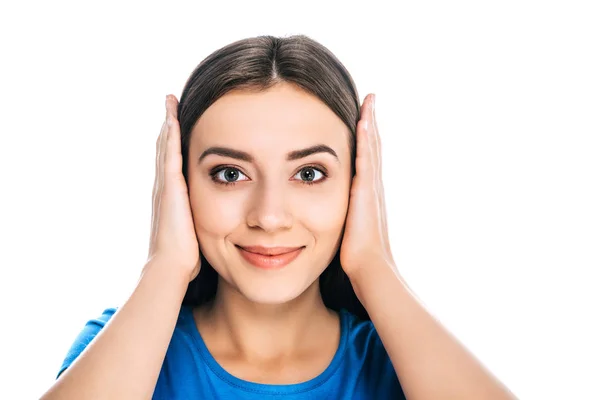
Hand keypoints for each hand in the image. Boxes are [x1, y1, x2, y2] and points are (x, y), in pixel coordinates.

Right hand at [146, 95, 199, 281]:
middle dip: (167, 125)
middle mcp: (164, 187)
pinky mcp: (169, 188)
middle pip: (164, 148)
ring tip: (169, 101)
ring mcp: (164, 186)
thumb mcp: (197, 232)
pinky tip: (171, 118)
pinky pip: (169, 155)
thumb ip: (200, 222)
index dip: (173, 142)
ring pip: (164, 147)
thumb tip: (219, 225)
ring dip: (167, 123)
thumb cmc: (186, 256)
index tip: (176, 123)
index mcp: (171, 197)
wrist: (171, 266)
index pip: (172, 162)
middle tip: (169, 102)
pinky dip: (169, 135)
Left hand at [340, 94, 394, 279]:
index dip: (367, 139)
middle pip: (373, 148)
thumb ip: (346, 220)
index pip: (368, 160)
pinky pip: (366, 160)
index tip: (364, 119)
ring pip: (372, 149)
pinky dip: (366, 140)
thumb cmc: (358, 258)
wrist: (370, 269)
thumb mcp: (349, 232)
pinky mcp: (366, 192)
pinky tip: (363, 121)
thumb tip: (340, 220)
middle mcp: (373, 188)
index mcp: (368, 195)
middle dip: (371, 123)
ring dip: (370, 124)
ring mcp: (372, 188)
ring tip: (369, 102)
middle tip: (370, 100)